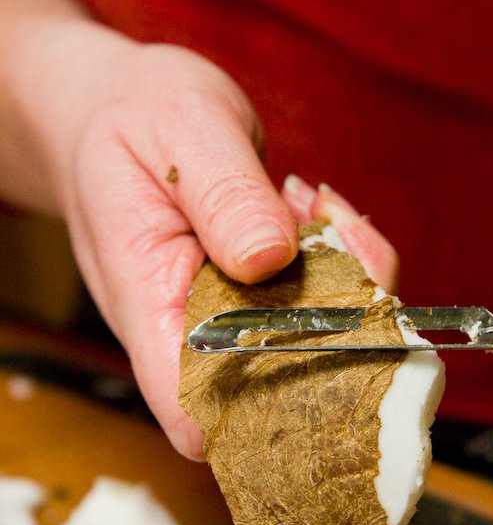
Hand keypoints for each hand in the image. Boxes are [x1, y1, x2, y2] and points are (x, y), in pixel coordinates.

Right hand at [0, 0, 397, 460]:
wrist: (116, 111)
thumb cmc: (133, 119)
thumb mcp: (179, 129)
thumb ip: (225, 195)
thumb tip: (271, 258)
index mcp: (149, 307)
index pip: (198, 412)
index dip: (266, 413)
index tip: (324, 338)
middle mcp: (190, 330)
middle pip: (276, 389)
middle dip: (337, 323)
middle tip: (333, 225)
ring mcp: (229, 318)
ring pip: (312, 345)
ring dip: (344, 279)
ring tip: (314, 203)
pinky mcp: (259, 297)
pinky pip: (322, 303)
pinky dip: (341, 259)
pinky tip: (315, 209)